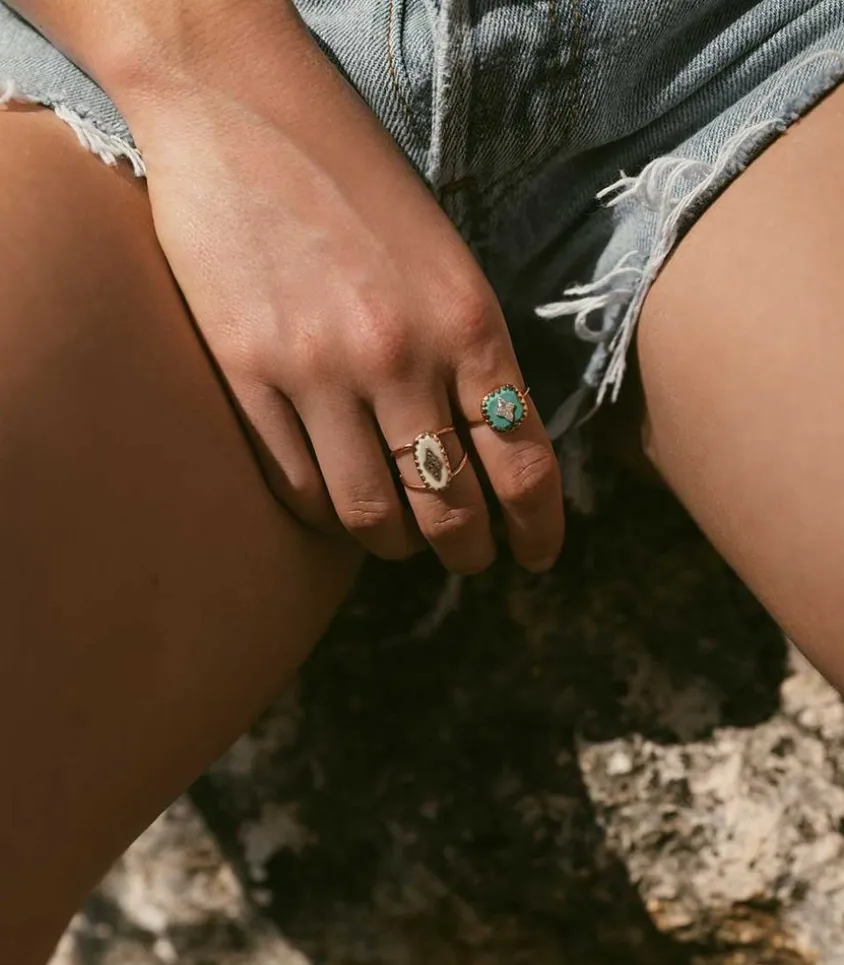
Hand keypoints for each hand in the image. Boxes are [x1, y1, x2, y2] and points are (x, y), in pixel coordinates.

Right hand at [115, 10, 564, 573]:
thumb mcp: (445, 259)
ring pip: (370, 513)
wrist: (243, 109)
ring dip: (395, 543)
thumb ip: (470, 353)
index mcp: (468, 323)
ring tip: (401, 540)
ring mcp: (318, 371)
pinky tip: (337, 507)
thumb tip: (484, 445)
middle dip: (468, 552)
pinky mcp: (248, 375)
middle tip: (471, 561)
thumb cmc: (357, 180)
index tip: (536, 557)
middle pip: (449, 505)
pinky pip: (297, 485)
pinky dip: (326, 514)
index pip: (522, 462)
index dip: (538, 527)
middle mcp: (401, 358)